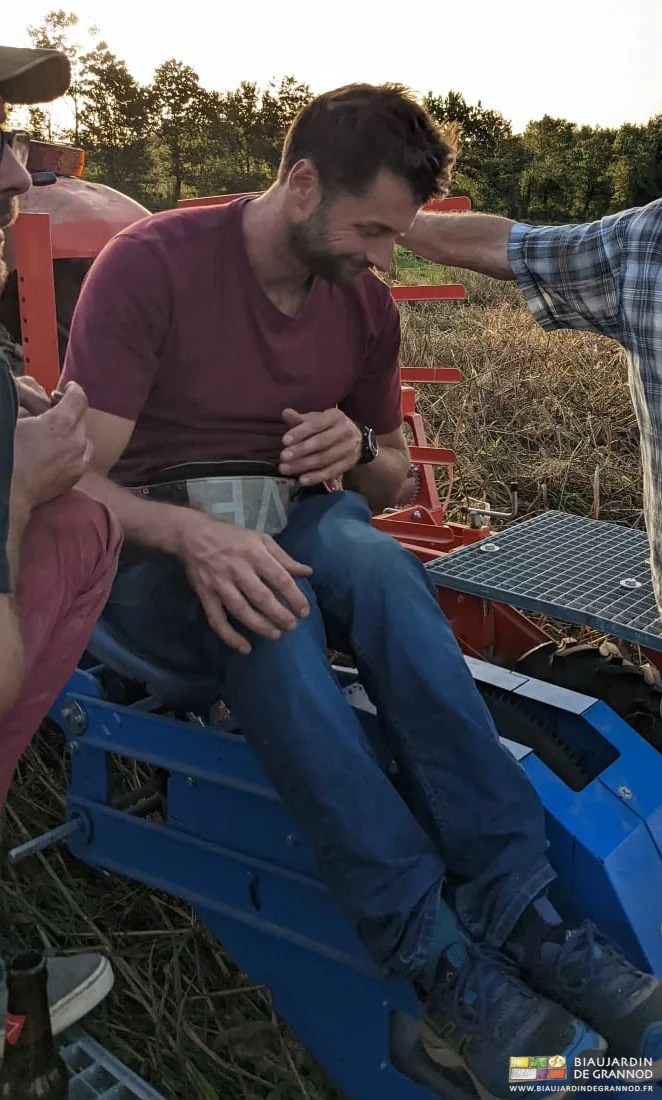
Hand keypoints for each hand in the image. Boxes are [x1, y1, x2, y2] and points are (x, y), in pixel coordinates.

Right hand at [12, 382, 92, 506]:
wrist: (10, 489)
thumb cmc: (8, 452)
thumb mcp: (16, 419)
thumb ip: (30, 406)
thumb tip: (36, 400)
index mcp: (60, 423)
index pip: (78, 398)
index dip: (73, 390)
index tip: (68, 388)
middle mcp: (76, 440)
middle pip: (82, 418)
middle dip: (70, 412)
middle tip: (54, 412)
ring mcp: (79, 460)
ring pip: (84, 437)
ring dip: (74, 432)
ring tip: (58, 434)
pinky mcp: (76, 475)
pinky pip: (83, 456)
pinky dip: (76, 450)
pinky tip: (60, 452)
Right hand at [180, 513, 311, 654]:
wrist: (192, 535)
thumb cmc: (231, 537)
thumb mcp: (260, 539)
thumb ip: (283, 558)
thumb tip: (307, 572)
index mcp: (255, 554)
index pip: (279, 578)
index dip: (294, 597)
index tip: (304, 611)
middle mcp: (238, 570)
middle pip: (261, 597)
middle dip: (279, 615)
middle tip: (292, 627)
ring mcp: (220, 584)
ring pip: (241, 610)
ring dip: (260, 626)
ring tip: (275, 636)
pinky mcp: (206, 595)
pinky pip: (217, 619)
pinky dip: (230, 636)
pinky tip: (244, 648)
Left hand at [279, 408, 361, 485]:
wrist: (358, 439)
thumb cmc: (330, 428)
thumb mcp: (317, 420)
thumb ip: (300, 419)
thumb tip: (285, 413)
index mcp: (335, 416)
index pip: (316, 424)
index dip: (300, 432)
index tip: (284, 441)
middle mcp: (345, 431)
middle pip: (321, 442)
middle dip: (301, 450)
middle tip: (283, 457)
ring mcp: (349, 448)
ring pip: (325, 458)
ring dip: (304, 465)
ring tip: (286, 469)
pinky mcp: (350, 463)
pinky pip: (331, 471)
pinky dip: (316, 477)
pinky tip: (302, 480)